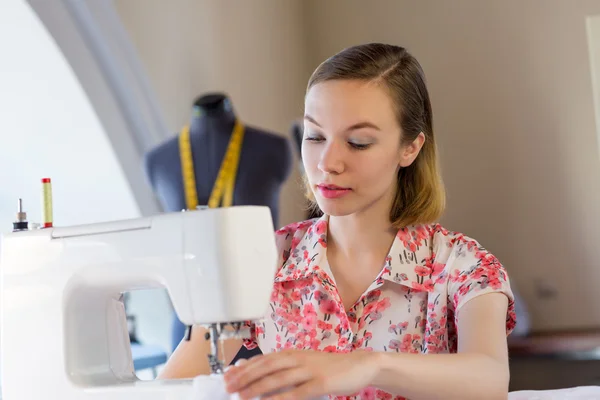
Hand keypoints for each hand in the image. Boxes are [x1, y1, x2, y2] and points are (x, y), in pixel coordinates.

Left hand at [223, 349, 378, 399]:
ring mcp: (309, 370)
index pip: (263, 359)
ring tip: (242, 396)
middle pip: (266, 366)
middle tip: (228, 386)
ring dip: (258, 387)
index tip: (228, 375)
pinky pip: (299, 391)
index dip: (244, 367)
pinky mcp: (321, 382)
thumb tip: (262, 377)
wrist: (360, 365)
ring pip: (279, 377)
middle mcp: (298, 358)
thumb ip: (286, 369)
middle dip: (245, 376)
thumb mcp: (305, 363)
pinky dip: (283, 398)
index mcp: (292, 353)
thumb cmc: (330, 367)